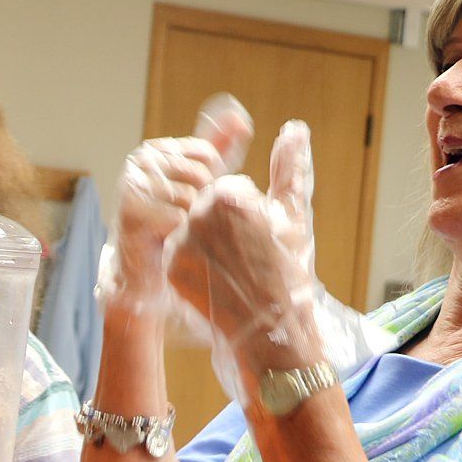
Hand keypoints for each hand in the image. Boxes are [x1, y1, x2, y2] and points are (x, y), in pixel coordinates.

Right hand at [96, 93, 252, 316]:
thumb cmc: (172, 227)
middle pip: (201, 175)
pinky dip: (180, 236)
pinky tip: (168, 242)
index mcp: (157, 149)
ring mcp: (132, 184)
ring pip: (191, 197)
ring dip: (191, 222)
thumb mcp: (201, 184)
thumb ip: (219, 150)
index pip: (208, 155)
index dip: (210, 185)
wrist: (144, 274)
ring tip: (175, 232)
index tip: (189, 203)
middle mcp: (140, 161)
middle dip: (201, 204)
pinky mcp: (131, 210)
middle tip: (182, 222)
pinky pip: (179, 218)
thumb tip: (238, 115)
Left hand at [166, 121, 322, 387]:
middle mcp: (196, 215)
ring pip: (192, 230)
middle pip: (208, 207)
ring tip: (232, 273)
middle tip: (248, 260)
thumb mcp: (295, 217)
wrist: (269, 332)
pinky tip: (214, 283)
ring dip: (209, 246)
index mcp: (228, 195)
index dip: (250, 215)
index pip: (233, 189)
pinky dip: (194, 266)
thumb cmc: (288, 273)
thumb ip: (290, 168)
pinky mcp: (166, 269)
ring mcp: (178, 243)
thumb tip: (294, 129)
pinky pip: (178, 255)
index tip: (261, 241)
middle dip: (227, 229)